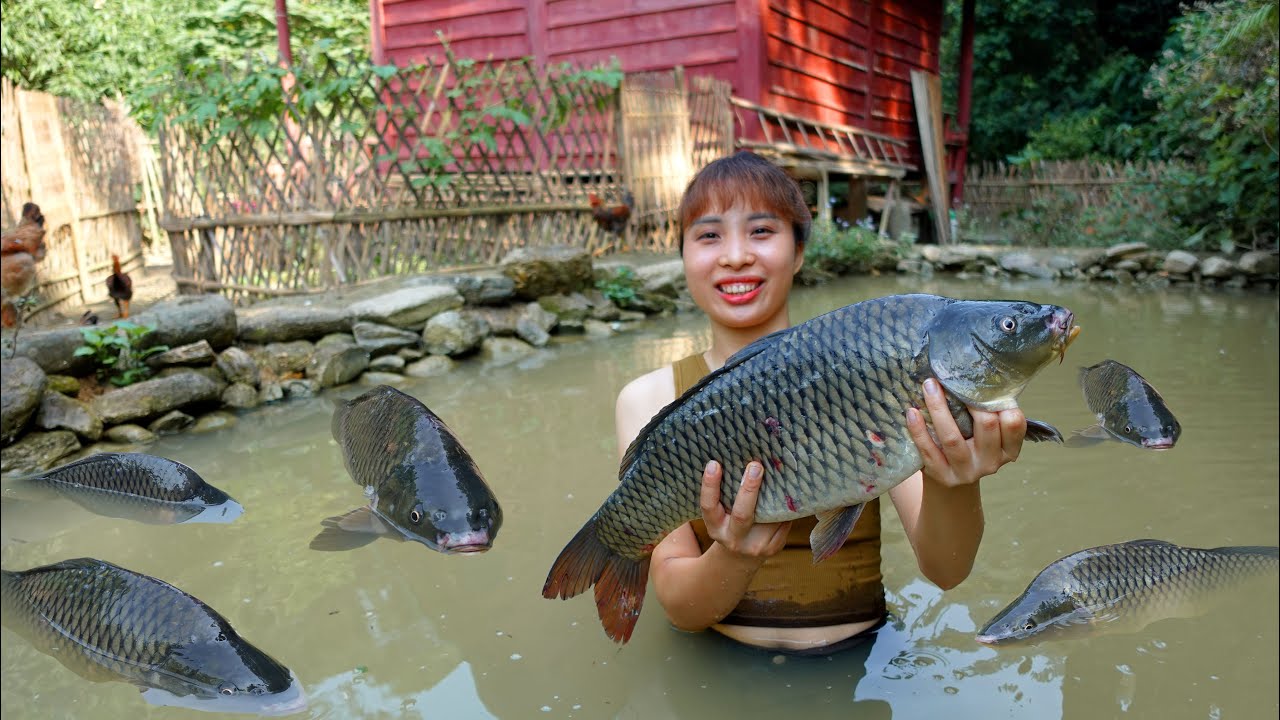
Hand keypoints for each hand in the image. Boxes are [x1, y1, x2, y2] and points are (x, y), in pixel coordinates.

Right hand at [699, 460, 790, 559]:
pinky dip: (784, 507)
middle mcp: (733, 539)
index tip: (714, 463)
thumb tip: (742, 461)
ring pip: (768, 516)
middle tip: (755, 466)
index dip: (710, 486)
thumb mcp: (722, 514)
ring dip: (774, 496)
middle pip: (742, 515)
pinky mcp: (773, 547)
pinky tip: (786, 495)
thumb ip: (727, 495)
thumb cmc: (730, 524)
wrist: (742, 557)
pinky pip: (782, 522)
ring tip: (780, 474)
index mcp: (715, 528)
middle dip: (749, 489)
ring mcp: (755, 546)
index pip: (709, 506)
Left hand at [906, 378, 1026, 487]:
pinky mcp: (942, 476)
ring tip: (929, 387)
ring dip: (938, 409)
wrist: (951, 476)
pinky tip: (912, 412)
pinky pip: (928, 450)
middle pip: (986, 426)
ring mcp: (966, 471)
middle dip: (969, 399)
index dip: (1000, 402)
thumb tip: (971, 370)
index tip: (982, 385)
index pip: (1013, 423)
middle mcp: (990, 462)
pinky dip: (918, 429)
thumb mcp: (986, 433)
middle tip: (951, 379)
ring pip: (952, 438)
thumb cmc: (970, 443)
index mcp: (1008, 449)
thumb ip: (988, 411)